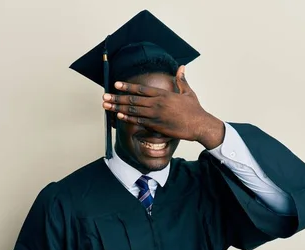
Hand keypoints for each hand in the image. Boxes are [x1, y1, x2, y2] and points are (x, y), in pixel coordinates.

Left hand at [102, 66, 225, 148]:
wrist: (199, 125)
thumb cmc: (194, 110)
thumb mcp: (188, 92)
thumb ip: (181, 80)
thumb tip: (181, 67)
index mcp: (163, 94)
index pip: (141, 88)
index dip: (127, 86)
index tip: (116, 84)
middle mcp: (157, 103)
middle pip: (133, 99)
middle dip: (117, 97)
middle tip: (105, 96)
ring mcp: (156, 115)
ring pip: (133, 110)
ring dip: (118, 107)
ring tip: (106, 106)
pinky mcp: (157, 126)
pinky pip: (139, 121)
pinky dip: (128, 118)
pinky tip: (118, 116)